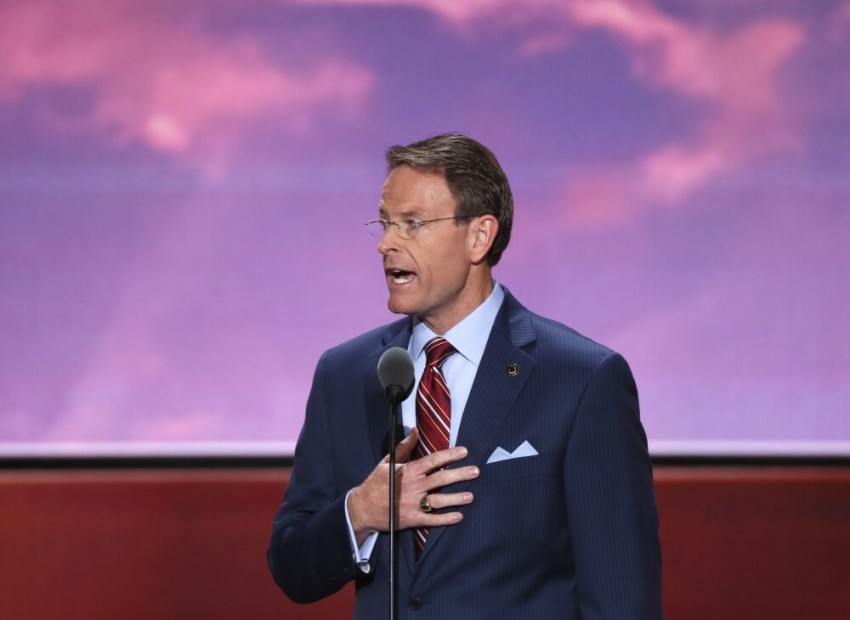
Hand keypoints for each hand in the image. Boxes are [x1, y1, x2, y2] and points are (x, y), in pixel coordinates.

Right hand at [348, 428, 478, 545]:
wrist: (362, 508)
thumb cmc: (376, 483)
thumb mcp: (388, 461)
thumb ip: (404, 447)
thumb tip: (415, 431)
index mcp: (408, 471)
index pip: (433, 460)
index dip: (450, 455)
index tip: (464, 452)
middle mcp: (413, 486)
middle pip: (441, 479)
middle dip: (460, 475)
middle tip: (475, 472)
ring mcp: (413, 503)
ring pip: (439, 500)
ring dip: (456, 498)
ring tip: (471, 496)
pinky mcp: (411, 519)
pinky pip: (431, 520)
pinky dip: (445, 519)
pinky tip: (458, 517)